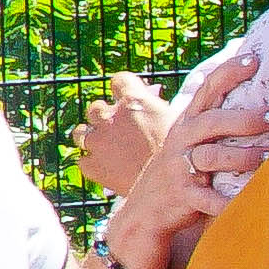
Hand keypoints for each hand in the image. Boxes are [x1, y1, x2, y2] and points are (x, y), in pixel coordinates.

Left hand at [73, 73, 171, 199]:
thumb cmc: (188, 154)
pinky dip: (94, 164)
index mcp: (134, 100)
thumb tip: (157, 98)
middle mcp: (110, 117)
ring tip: (109, 150)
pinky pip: (84, 161)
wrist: (177, 187)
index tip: (132, 99)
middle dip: (107, 117)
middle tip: (122, 130)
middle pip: (96, 107)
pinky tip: (109, 170)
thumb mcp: (182, 122)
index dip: (126, 89)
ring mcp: (98, 141)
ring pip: (81, 133)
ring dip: (93, 138)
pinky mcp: (93, 166)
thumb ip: (162, 108)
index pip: (119, 80)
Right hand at [129, 62, 268, 266]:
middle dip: (244, 119)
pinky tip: (249, 199)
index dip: (229, 73)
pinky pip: (208, 198)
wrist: (145, 210)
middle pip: (212, 122)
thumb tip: (260, 102)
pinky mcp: (183, 196)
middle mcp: (183, 141)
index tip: (254, 60)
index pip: (208, 90)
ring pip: (212, 157)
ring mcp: (180, 168)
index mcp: (188, 123)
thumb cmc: (180, 169)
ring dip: (242, 156)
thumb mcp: (190, 141)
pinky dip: (227, 200)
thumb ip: (215, 122)